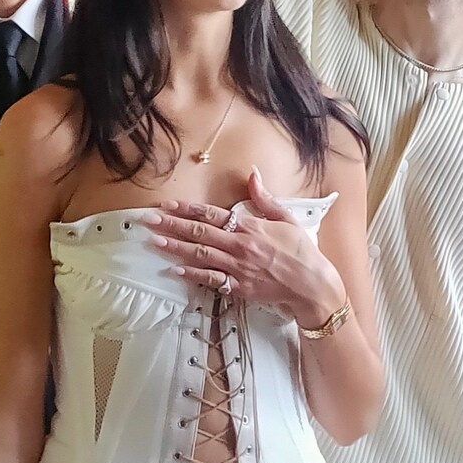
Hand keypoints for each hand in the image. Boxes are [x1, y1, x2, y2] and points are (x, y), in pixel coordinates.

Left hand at [149, 168, 345, 329]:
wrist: (312, 285)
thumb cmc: (300, 250)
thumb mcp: (285, 218)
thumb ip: (264, 198)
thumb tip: (252, 173)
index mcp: (250, 227)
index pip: (212, 214)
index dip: (188, 209)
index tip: (168, 204)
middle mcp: (240, 246)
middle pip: (200, 234)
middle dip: (173, 226)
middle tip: (150, 221)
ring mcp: (237, 269)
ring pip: (200, 256)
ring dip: (175, 248)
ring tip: (155, 242)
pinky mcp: (239, 289)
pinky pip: (211, 280)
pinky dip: (192, 275)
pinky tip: (175, 271)